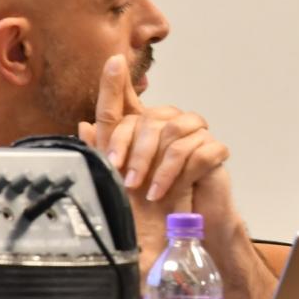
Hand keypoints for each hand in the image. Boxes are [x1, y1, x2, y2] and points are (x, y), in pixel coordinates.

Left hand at [77, 55, 229, 272]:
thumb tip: (84, 126)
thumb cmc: (153, 213)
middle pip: (149, 119)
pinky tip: (167, 193)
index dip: (118, 82)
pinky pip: (199, 151)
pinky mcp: (215, 153)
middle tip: (124, 179)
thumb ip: (103, 157)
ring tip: (147, 192)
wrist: (188, 237)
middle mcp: (168, 128)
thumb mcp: (119, 188)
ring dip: (157, 164)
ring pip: (174, 131)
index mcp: (143, 133)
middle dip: (133, 150)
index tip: (112, 61)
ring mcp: (194, 138)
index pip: (127, 102)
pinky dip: (180, 173)